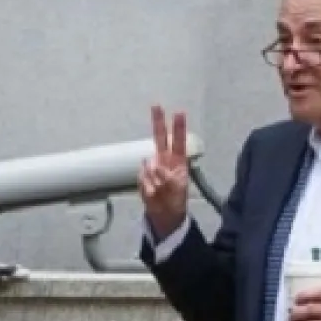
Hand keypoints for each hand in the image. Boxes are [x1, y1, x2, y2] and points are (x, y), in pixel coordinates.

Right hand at [139, 105, 189, 237]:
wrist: (164, 215)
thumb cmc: (176, 199)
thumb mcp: (178, 189)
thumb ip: (167, 175)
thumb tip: (152, 164)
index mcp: (177, 161)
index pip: (177, 141)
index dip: (178, 128)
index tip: (179, 112)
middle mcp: (164, 160)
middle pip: (160, 138)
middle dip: (158, 121)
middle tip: (156, 105)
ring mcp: (151, 168)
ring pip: (150, 167)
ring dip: (157, 181)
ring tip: (162, 192)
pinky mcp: (142, 178)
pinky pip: (143, 180)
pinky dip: (149, 188)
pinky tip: (153, 194)